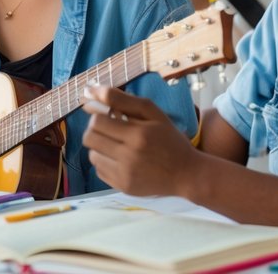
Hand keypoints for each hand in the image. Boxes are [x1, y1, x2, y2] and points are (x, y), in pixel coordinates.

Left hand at [80, 85, 199, 196]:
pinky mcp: (123, 187)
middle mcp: (129, 156)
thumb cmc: (170, 140)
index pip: (97, 121)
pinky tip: (121, 160)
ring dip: (100, 147)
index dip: (99, 116)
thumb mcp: (153, 113)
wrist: (188, 174)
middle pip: (90, 138)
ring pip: (92, 155)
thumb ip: (121, 99)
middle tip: (109, 130)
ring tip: (116, 145)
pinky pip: (99, 171)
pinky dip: (106, 163)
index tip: (110, 118)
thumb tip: (91, 89)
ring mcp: (125, 174)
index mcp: (138, 134)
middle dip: (95, 130)